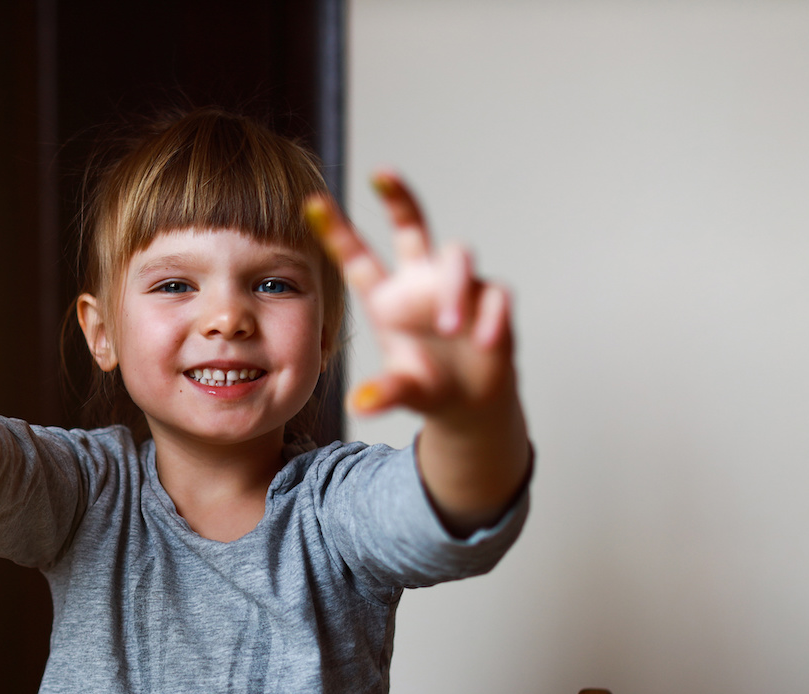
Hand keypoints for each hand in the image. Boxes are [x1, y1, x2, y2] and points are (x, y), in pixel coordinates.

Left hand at [305, 172, 513, 420]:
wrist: (470, 402)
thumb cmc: (426, 385)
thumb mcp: (401, 392)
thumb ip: (383, 394)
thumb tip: (360, 405)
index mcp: (387, 299)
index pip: (358, 259)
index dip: (336, 231)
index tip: (312, 201)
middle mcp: (421, 283)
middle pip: (412, 227)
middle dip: (398, 197)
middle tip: (381, 173)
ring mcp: (459, 288)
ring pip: (458, 256)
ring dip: (454, 288)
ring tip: (448, 328)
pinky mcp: (492, 303)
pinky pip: (495, 296)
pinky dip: (491, 316)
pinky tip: (484, 341)